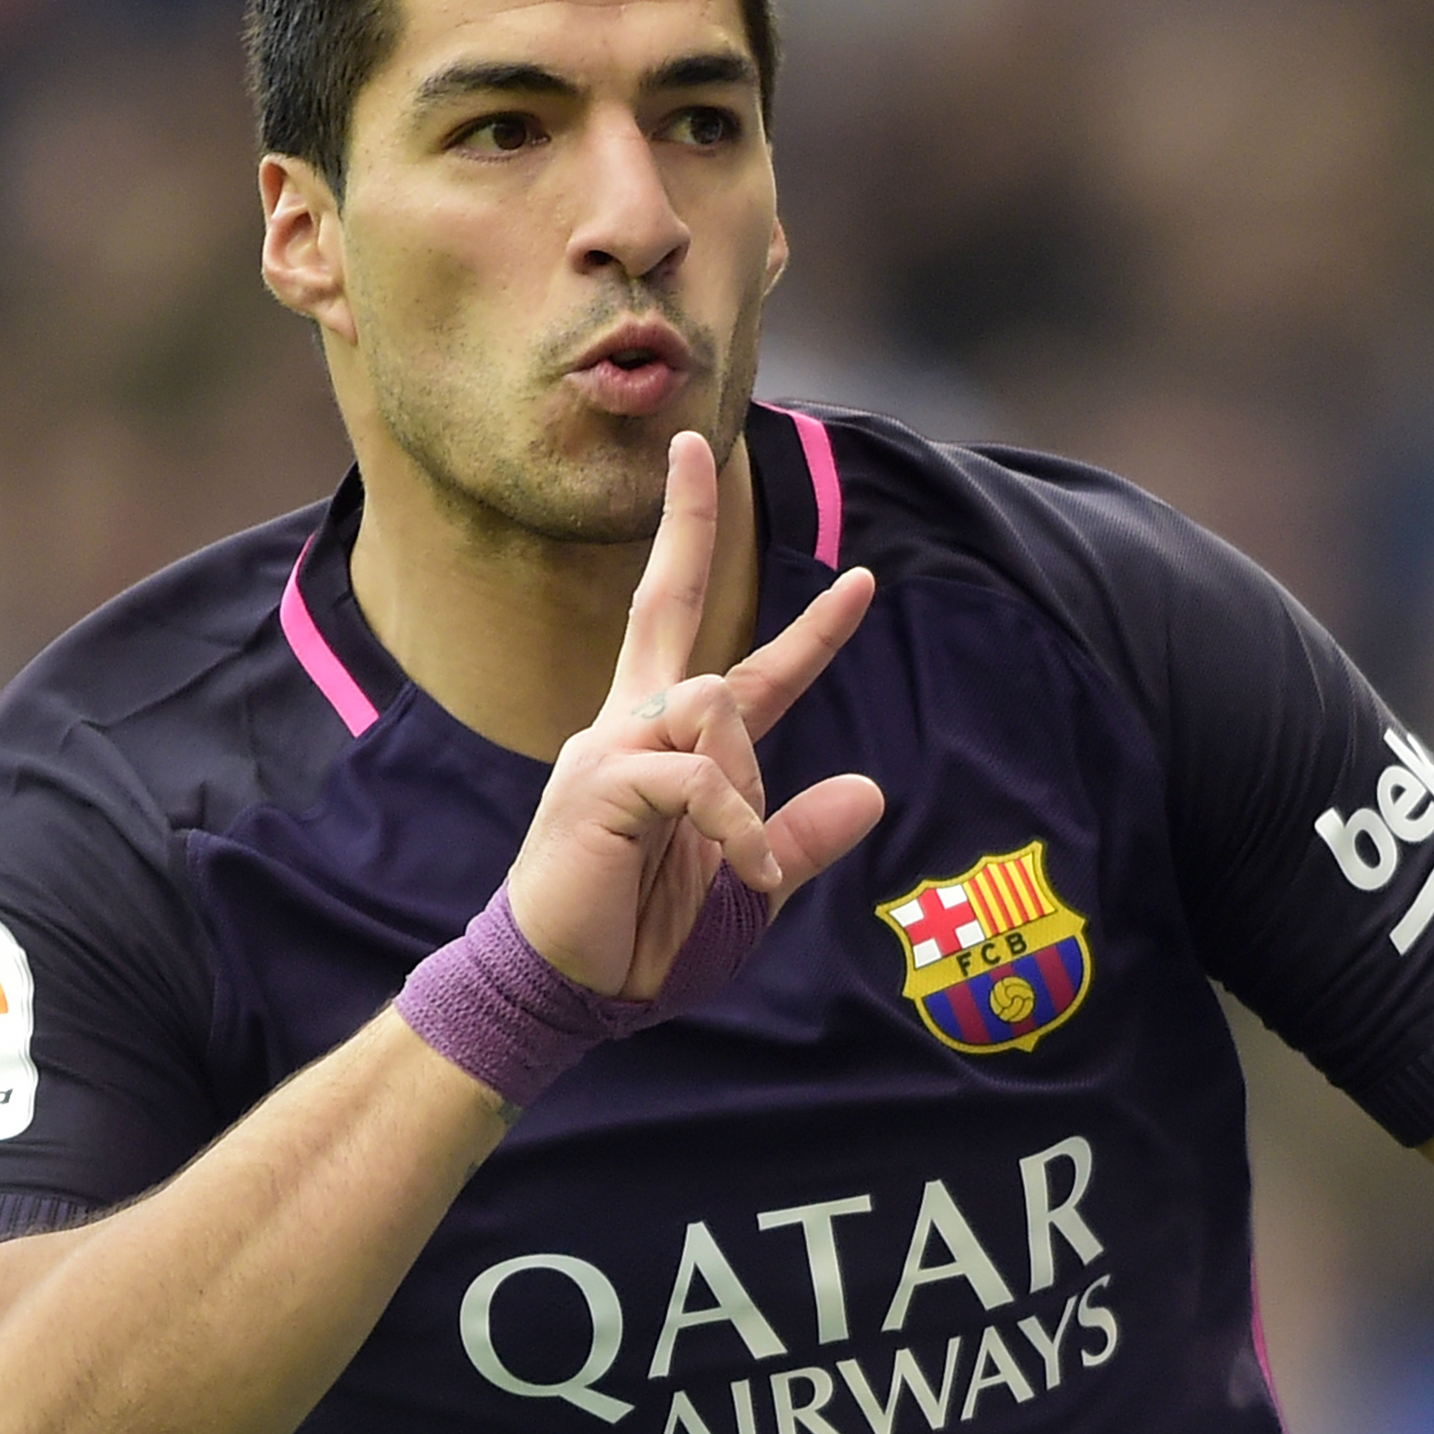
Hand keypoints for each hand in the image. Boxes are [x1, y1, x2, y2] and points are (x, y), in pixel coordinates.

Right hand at [504, 430, 884, 998]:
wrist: (563, 993)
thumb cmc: (640, 943)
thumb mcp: (747, 891)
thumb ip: (797, 838)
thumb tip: (870, 790)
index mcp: (668, 749)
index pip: (744, 671)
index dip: (810, 630)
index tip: (861, 580)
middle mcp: (631, 726)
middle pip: (665, 599)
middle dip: (685, 519)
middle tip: (695, 440)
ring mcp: (609, 748)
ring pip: (712, 699)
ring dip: (746, 785)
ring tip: (737, 863)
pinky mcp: (600, 782)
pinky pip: (698, 775)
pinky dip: (736, 828)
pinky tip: (738, 872)